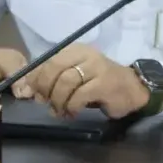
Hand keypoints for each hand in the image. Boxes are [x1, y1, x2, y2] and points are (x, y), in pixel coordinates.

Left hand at [25, 44, 148, 119]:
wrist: (132, 89)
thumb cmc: (100, 83)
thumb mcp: (76, 77)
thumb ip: (54, 80)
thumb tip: (30, 90)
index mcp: (75, 50)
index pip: (47, 60)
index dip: (36, 79)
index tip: (35, 95)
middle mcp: (86, 54)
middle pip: (54, 68)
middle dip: (46, 89)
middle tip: (47, 103)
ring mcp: (96, 67)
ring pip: (65, 82)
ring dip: (58, 101)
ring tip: (61, 111)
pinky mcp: (104, 83)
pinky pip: (79, 95)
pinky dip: (72, 106)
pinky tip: (73, 112)